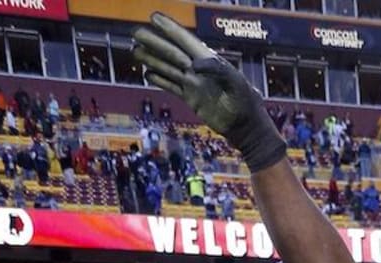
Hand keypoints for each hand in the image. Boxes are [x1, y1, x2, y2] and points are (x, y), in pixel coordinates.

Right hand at [133, 13, 285, 171]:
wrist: (246, 128)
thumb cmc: (245, 103)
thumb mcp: (235, 83)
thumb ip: (216, 69)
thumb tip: (193, 64)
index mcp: (210, 61)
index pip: (185, 40)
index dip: (170, 28)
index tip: (154, 16)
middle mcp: (199, 70)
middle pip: (172, 52)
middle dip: (154, 42)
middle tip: (135, 32)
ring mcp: (194, 84)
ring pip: (168, 68)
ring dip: (152, 59)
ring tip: (135, 50)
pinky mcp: (191, 98)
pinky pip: (171, 86)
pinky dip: (159, 80)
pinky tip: (147, 74)